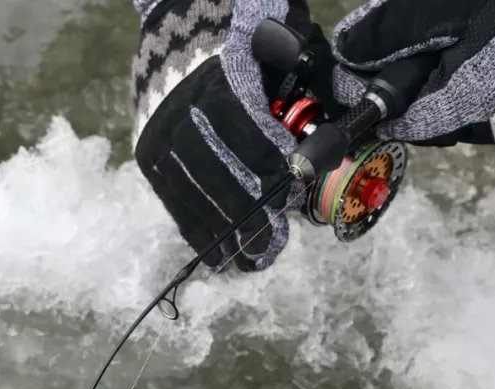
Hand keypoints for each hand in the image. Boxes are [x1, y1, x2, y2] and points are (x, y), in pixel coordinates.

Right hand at [131, 0, 311, 271]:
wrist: (177, 19)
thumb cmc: (243, 30)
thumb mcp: (279, 36)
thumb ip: (303, 70)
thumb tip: (344, 107)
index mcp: (221, 77)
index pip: (245, 129)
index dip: (269, 167)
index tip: (289, 197)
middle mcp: (185, 109)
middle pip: (217, 169)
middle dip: (247, 211)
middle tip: (273, 242)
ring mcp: (163, 135)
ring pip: (193, 191)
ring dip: (223, 230)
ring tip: (251, 259)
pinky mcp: (150, 155)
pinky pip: (174, 199)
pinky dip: (197, 230)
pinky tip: (218, 255)